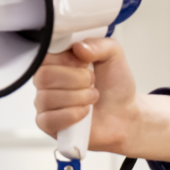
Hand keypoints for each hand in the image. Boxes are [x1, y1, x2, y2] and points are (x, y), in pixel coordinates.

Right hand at [33, 38, 136, 152]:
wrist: (125, 114)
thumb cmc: (115, 86)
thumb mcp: (114, 56)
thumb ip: (99, 45)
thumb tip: (79, 47)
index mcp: (57, 61)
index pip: (44, 54)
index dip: (67, 60)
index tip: (85, 63)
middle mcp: (46, 81)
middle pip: (44, 76)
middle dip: (76, 79)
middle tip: (93, 82)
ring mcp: (45, 103)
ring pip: (47, 98)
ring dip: (79, 98)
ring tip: (93, 97)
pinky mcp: (48, 124)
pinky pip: (48, 119)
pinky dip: (72, 115)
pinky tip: (85, 112)